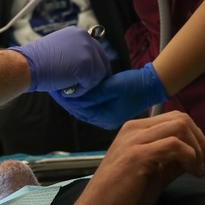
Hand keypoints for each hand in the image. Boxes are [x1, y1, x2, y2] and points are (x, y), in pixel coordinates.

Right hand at [11, 26, 111, 95]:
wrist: (27, 65)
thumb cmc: (37, 61)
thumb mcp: (60, 50)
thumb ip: (74, 53)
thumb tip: (88, 68)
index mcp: (78, 34)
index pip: (97, 51)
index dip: (94, 67)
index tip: (89, 78)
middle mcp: (86, 38)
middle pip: (103, 62)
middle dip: (95, 77)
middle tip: (83, 86)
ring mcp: (88, 50)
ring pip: (99, 75)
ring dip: (85, 85)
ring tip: (68, 86)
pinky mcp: (87, 65)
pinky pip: (91, 84)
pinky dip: (80, 91)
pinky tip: (66, 89)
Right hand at [27, 113, 204, 204]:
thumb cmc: (122, 198)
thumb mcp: (154, 175)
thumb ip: (171, 162)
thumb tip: (194, 156)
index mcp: (136, 130)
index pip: (176, 119)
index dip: (197, 139)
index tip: (203, 164)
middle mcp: (134, 129)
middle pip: (182, 118)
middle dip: (202, 143)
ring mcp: (134, 140)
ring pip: (180, 127)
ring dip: (198, 150)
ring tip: (199, 172)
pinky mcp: (137, 156)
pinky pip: (174, 145)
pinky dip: (190, 157)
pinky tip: (191, 173)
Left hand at [49, 62, 167, 128]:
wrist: (151, 85)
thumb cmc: (134, 85)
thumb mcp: (112, 87)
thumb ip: (93, 93)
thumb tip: (74, 95)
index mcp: (105, 117)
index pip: (80, 110)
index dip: (67, 99)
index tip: (55, 89)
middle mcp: (104, 119)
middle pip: (80, 110)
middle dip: (67, 99)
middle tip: (54, 86)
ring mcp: (107, 115)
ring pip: (84, 107)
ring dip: (74, 97)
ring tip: (60, 86)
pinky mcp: (108, 108)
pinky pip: (91, 104)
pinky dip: (82, 96)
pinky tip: (75, 87)